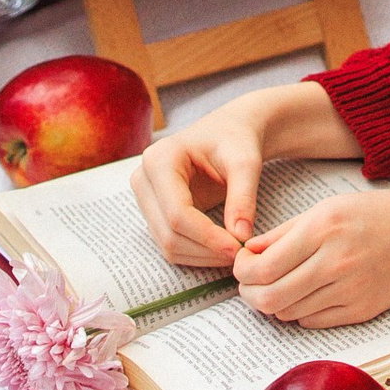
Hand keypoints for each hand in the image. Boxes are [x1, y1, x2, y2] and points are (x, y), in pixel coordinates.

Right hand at [133, 97, 274, 269]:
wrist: (228, 133)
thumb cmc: (236, 140)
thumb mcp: (245, 162)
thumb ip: (244, 197)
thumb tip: (241, 237)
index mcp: (160, 159)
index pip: (177, 213)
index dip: (206, 236)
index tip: (236, 248)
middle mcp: (144, 179)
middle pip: (168, 233)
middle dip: (204, 250)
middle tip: (238, 255)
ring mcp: (145, 197)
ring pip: (167, 244)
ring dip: (200, 256)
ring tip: (233, 252)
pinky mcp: (154, 212)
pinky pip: (171, 243)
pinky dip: (196, 252)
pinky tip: (220, 249)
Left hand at [232, 182, 389, 328]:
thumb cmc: (380, 214)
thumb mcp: (329, 207)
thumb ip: (285, 232)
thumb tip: (248, 253)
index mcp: (324, 228)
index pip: (263, 267)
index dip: (242, 272)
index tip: (242, 266)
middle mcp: (335, 262)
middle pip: (270, 298)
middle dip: (250, 294)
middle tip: (250, 284)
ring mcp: (349, 291)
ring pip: (288, 314)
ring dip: (274, 303)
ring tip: (277, 286)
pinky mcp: (360, 312)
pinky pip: (312, 322)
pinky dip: (299, 311)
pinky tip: (304, 294)